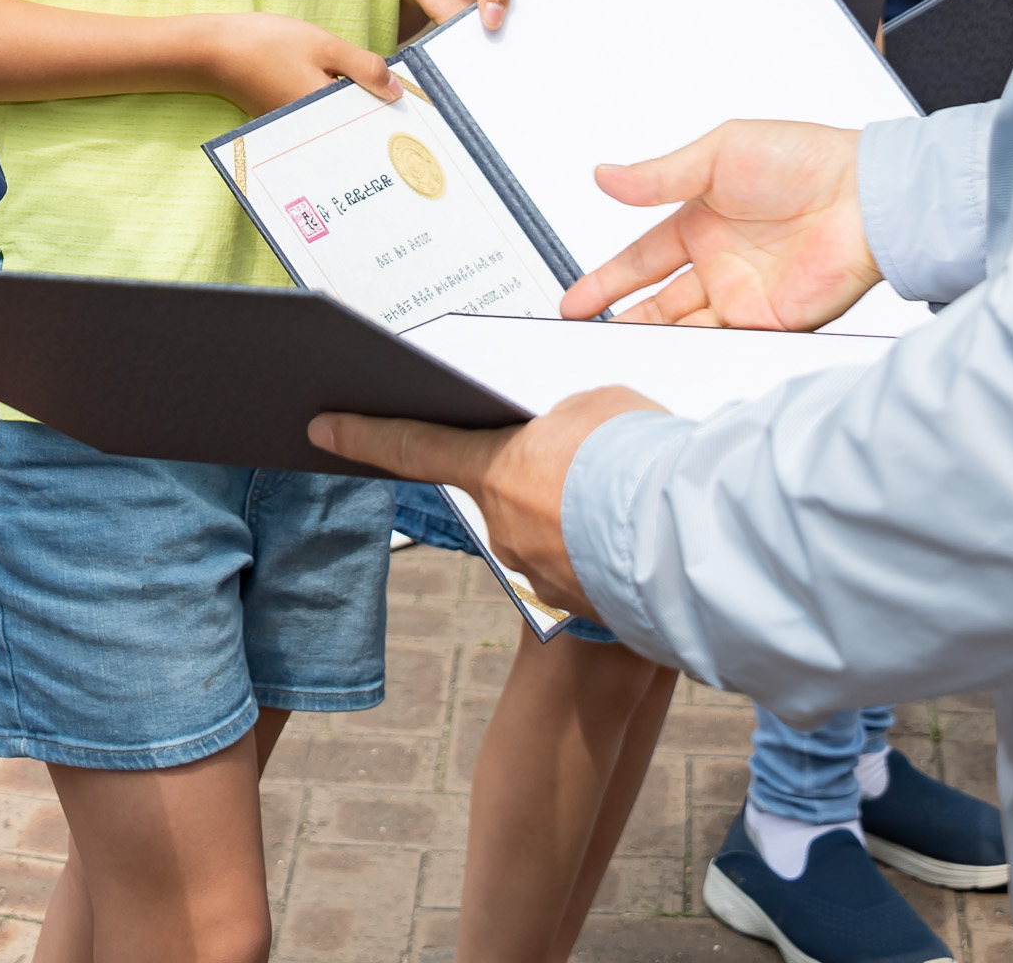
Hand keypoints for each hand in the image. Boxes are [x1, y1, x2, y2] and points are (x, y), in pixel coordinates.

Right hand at [202, 11, 400, 117]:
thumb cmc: (267, 44)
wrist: (214, 51)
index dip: (392, 113)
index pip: (370, 125)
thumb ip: (364, 67)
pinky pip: (319, 118)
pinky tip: (337, 88)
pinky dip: (331, 105)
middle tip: (394, 96)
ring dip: (352, 108)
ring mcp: (297, 129)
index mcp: (325, 117)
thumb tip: (396, 91)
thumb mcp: (325, 47)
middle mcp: (311, 133)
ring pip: (337, 123)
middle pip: (354, 129)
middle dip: (374, 113)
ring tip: (367, 90)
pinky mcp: (287, 122)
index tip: (411, 103)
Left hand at [309, 386, 659, 617]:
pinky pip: (583, 566)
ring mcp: (539, 574)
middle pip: (504, 490)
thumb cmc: (641, 461)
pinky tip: (641, 533)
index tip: (322, 426)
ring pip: (549, 531)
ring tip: (631, 492)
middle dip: (540, 474)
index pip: (410, 446)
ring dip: (580, 513)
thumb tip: (560, 444)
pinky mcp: (580, 605)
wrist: (690, 541)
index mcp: (493, 468)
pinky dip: (604, 548)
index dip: (363, 434)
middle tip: (587, 457)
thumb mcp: (596, 407)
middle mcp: (503, 527)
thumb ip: (561, 423)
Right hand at [559, 120, 878, 330]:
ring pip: (686, 330)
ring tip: (617, 354)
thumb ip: (659, 176)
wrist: (868, 196)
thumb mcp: (718, 154)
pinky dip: (699, 356)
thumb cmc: (805, 159)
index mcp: (701, 220)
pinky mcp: (773, 322)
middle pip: (657, 303)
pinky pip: (728, 344)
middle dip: (621, 322)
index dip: (606, 282)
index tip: (575, 303)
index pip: (640, 260)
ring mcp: (745, 295)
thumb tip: (605, 176)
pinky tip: (673, 360)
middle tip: (586, 341)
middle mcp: (719, 262)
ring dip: (654, 343)